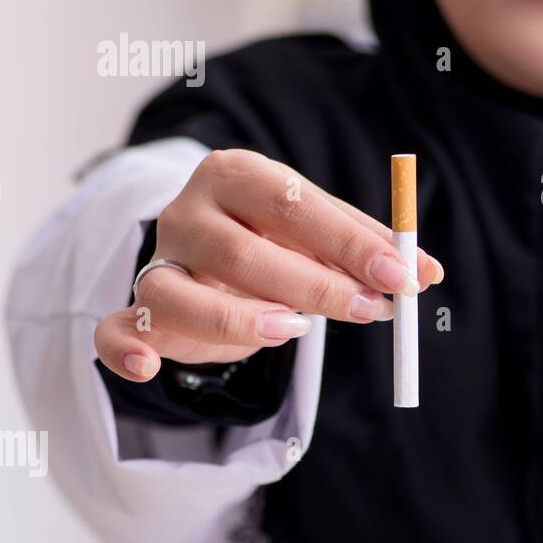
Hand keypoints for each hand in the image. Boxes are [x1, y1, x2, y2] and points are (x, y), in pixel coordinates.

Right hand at [94, 148, 442, 382]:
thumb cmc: (277, 239)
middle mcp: (188, 212)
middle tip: (371, 310)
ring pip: (183, 294)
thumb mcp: (322, 233)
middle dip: (316, 285)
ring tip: (294, 330)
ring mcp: (157, 262)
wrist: (209, 256)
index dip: (351, 243)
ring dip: (241, 320)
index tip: (401, 274)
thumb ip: (370, 248)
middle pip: (244, 252)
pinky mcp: (136, 311)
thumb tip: (426, 272)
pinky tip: (150, 367)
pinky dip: (128, 350)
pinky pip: (116, 331)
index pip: (295, 204)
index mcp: (238, 175)